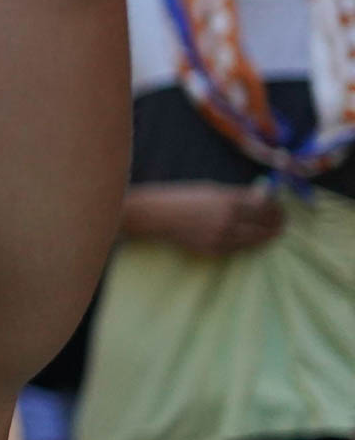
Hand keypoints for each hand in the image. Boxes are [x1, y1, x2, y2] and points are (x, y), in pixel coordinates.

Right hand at [158, 181, 283, 256]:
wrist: (157, 216)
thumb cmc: (183, 197)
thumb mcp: (211, 189)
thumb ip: (238, 195)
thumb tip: (262, 197)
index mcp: (228, 201)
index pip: (264, 206)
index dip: (277, 208)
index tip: (282, 208)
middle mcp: (228, 220)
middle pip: (264, 225)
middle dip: (277, 223)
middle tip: (283, 222)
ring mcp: (221, 237)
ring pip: (255, 240)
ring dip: (267, 236)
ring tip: (273, 233)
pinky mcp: (213, 250)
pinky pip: (239, 249)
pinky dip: (249, 244)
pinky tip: (253, 240)